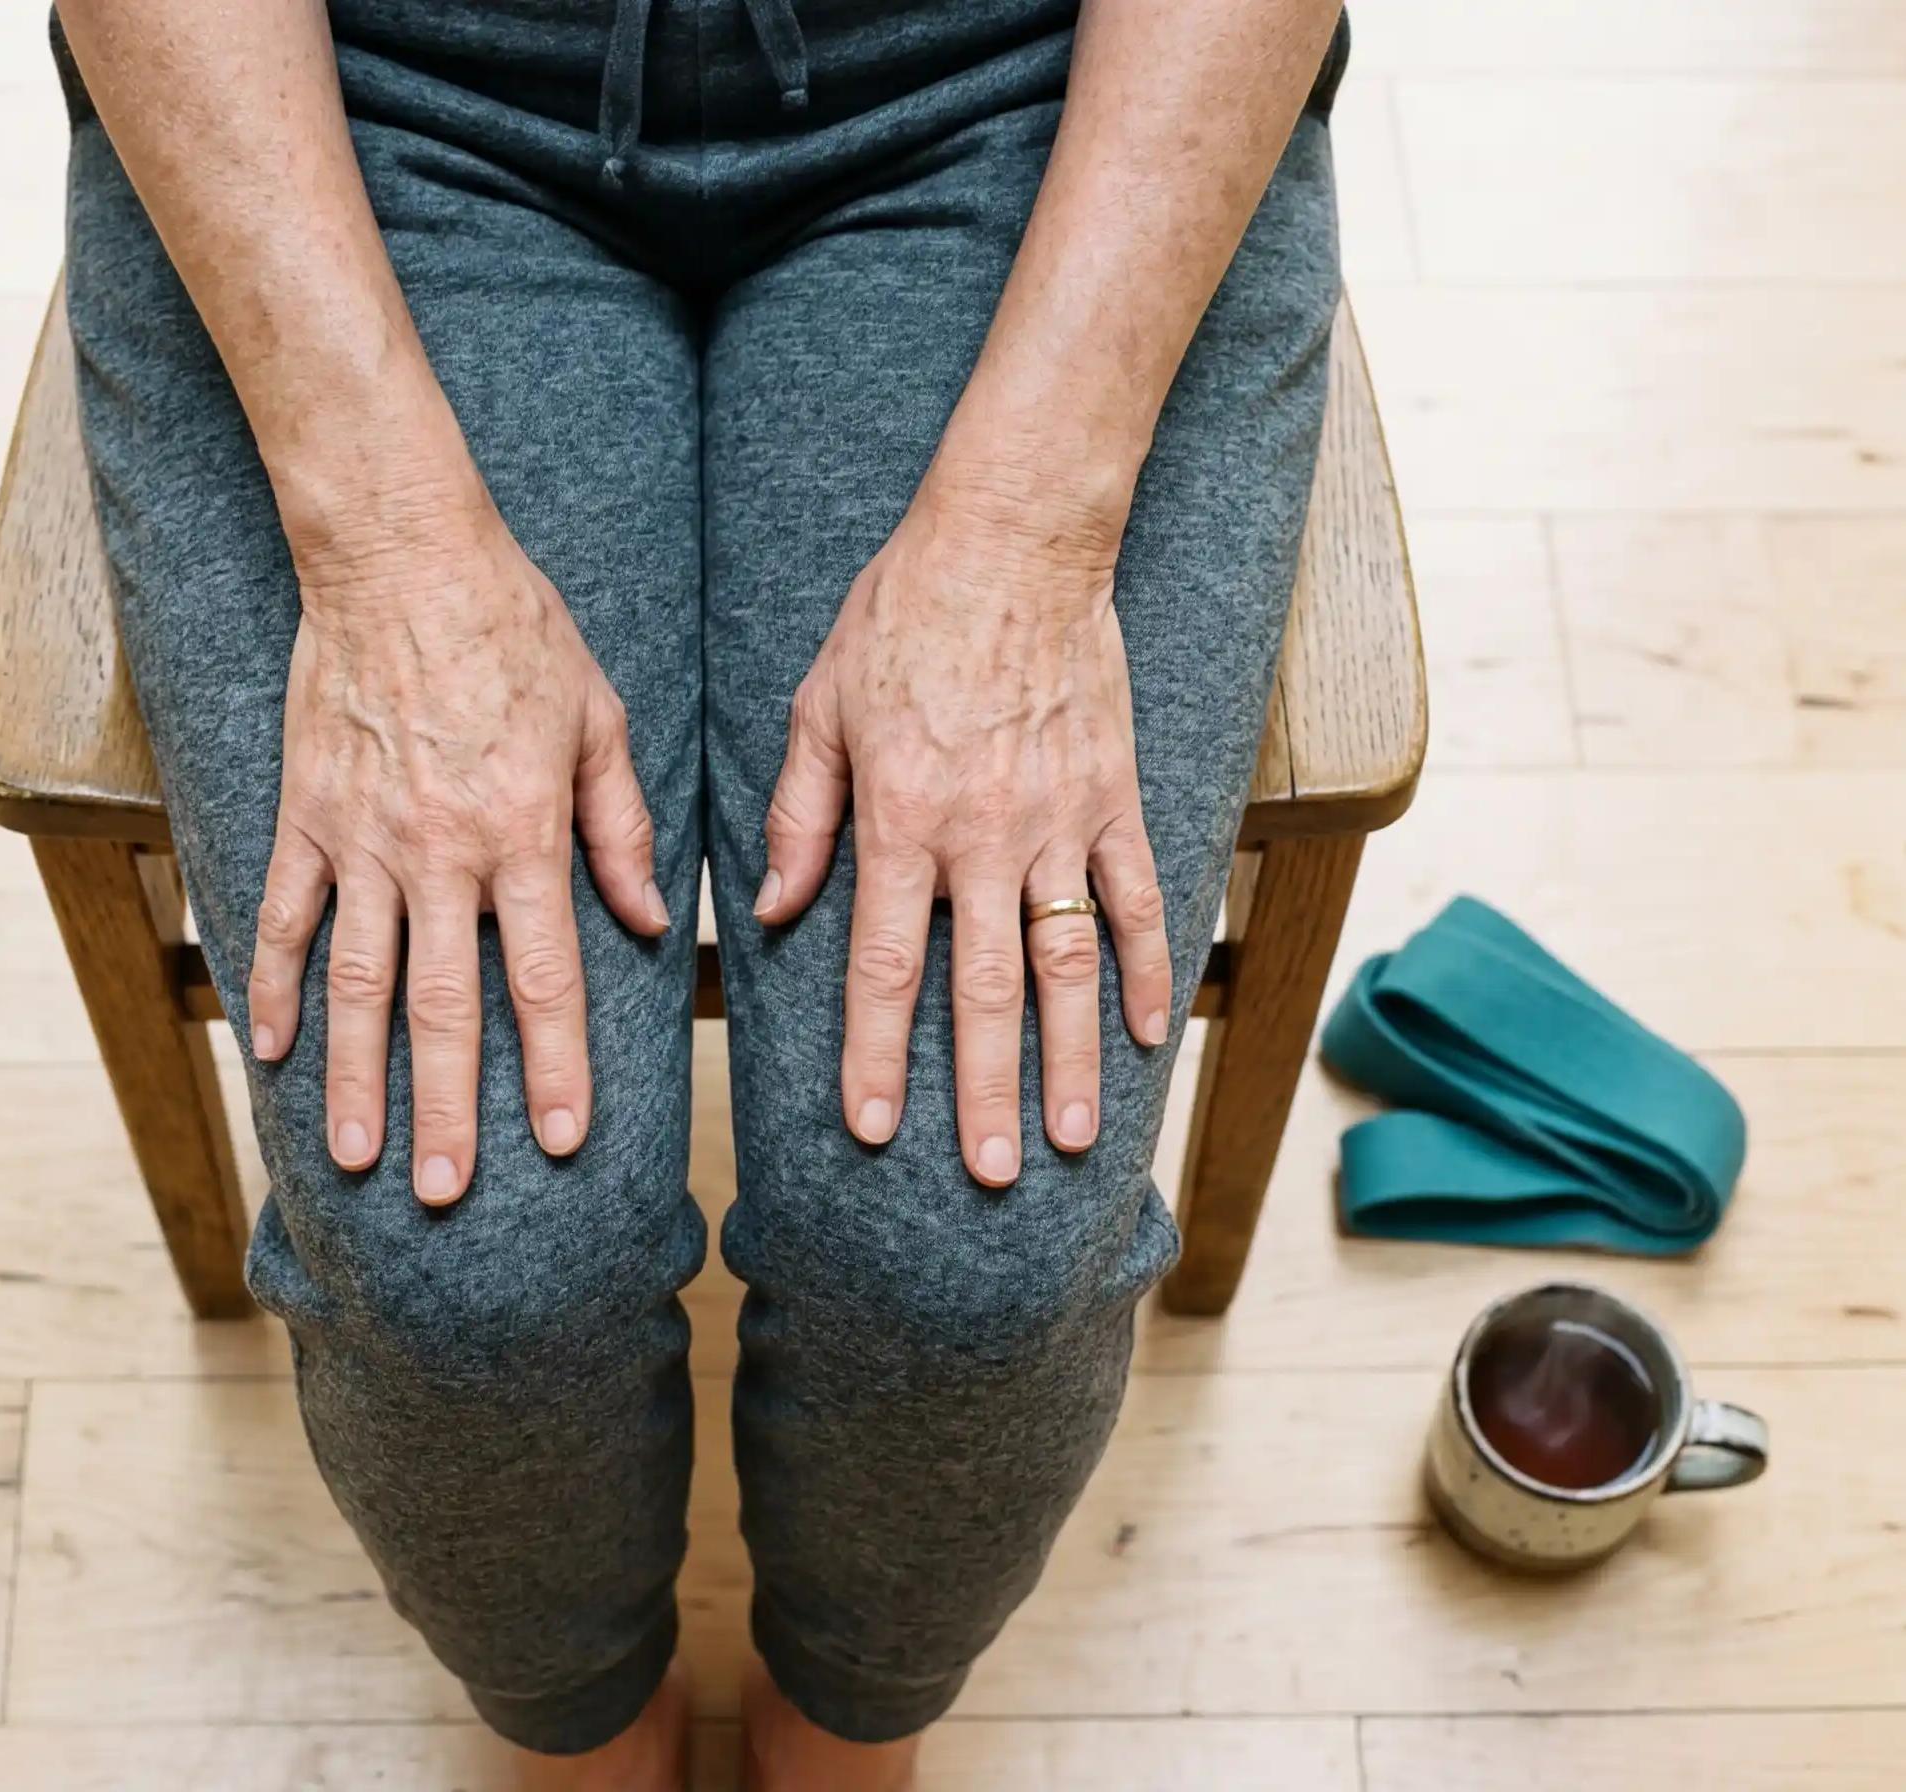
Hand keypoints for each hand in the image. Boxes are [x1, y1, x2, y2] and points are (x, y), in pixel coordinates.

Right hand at [246, 480, 669, 1206]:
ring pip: (359, 983)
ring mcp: (361, 840)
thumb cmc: (515, 628)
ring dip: (357, 1077)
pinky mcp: (305, 815)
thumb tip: (652, 923)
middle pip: (443, 1006)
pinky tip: (272, 1051)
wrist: (401, 553)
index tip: (561, 1141)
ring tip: (357, 1156)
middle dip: (447, 1108)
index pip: (543, 977)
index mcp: (522, 833)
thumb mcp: (598, 719)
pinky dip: (274, 985)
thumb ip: (619, 827)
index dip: (553, 1065)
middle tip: (446, 1191)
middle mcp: (440, 853)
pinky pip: (283, 915)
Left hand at [755, 483, 1170, 1187]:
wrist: (1012, 537)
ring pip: (1068, 962)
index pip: (882, 964)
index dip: (875, 1054)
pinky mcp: (1115, 794)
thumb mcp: (819, 707)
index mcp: (900, 820)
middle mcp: (982, 836)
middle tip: (982, 1174)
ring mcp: (1059, 820)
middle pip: (983, 989)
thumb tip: (770, 910)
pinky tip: (1150, 1036)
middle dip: (980, 1090)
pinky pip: (1140, 898)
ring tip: (1066, 1139)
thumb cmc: (900, 616)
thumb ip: (799, 815)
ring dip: (1067, 1057)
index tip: (871, 1129)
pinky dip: (1152, 969)